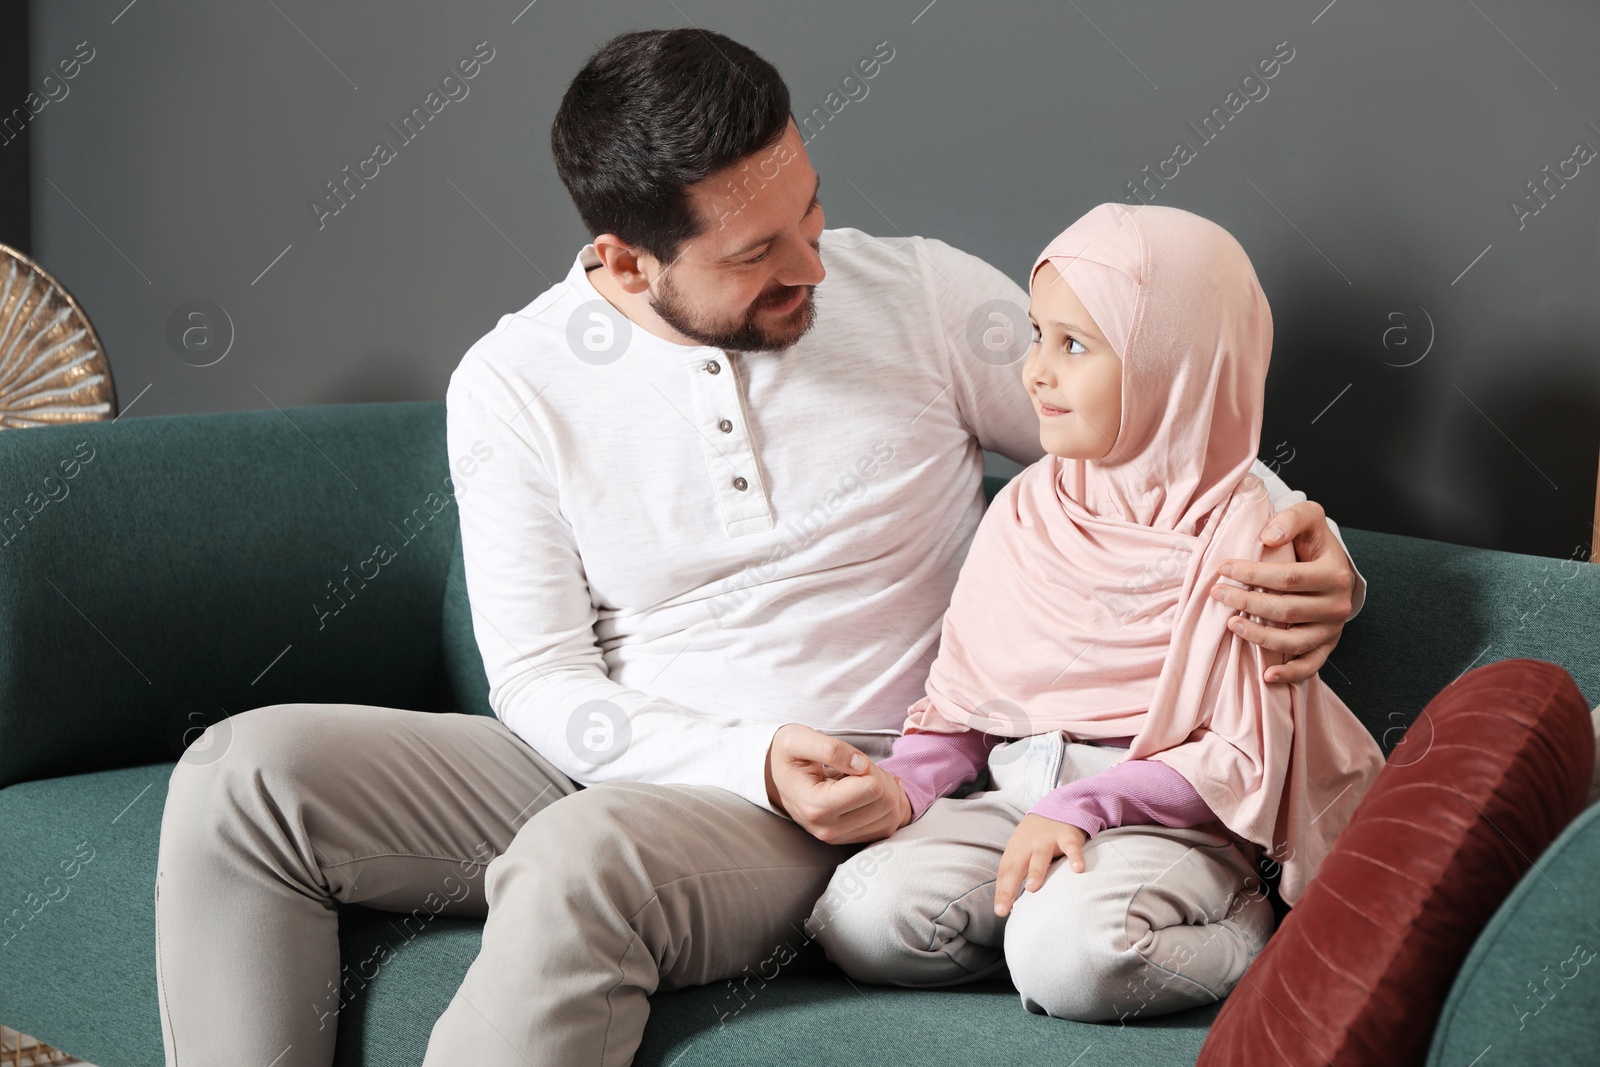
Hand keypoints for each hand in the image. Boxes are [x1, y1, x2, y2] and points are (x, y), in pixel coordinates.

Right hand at [764, 723, 911, 844]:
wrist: (776, 778)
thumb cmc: (788, 755)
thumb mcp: (798, 739)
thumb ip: (830, 748)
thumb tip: (861, 764)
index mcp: (815, 805)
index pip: (872, 788)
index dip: (870, 767)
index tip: (853, 760)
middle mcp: (827, 829)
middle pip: (886, 804)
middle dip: (882, 778)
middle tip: (862, 766)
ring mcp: (839, 838)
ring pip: (891, 817)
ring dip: (889, 792)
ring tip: (867, 777)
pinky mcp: (850, 840)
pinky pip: (888, 827)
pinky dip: (891, 806)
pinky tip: (876, 790)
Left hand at [994, 813, 1087, 916]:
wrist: (1057, 807)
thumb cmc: (1035, 838)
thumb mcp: (1021, 850)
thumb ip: (1016, 872)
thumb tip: (1009, 903)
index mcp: (1015, 850)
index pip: (1005, 873)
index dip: (1002, 892)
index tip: (1000, 911)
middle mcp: (1028, 845)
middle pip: (1016, 866)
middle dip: (1009, 887)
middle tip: (1004, 907)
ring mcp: (1048, 839)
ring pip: (1040, 856)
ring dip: (1036, 872)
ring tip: (1032, 888)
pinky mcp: (1068, 836)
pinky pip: (1072, 848)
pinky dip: (1075, 857)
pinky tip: (1078, 870)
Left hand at [1214, 499, 1356, 683]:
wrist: (1333, 566)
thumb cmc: (1313, 542)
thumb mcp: (1309, 516)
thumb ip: (1291, 519)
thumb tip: (1268, 537)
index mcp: (1334, 573)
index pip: (1287, 578)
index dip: (1252, 574)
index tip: (1223, 568)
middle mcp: (1338, 605)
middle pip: (1286, 609)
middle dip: (1246, 601)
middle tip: (1217, 593)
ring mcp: (1333, 629)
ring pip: (1294, 640)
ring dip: (1259, 636)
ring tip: (1231, 624)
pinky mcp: (1327, 647)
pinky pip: (1310, 666)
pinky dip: (1290, 675)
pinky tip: (1267, 676)